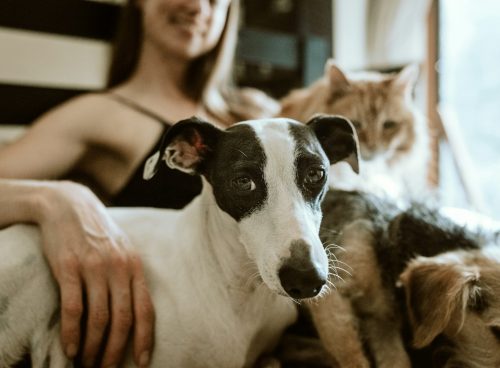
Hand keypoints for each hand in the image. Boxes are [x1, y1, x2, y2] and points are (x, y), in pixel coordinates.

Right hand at [37, 181, 153, 366]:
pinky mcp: (69, 267)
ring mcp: (94, 267)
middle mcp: (118, 268)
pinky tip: (71, 348)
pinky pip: (73, 308)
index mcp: (135, 266)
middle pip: (122, 319)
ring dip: (94, 347)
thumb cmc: (99, 233)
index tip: (142, 361)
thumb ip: (131, 277)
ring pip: (99, 318)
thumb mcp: (123, 250)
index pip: (146, 309)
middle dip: (116, 350)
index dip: (145, 338)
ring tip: (89, 363)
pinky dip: (72, 333)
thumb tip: (136, 313)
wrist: (70, 206)